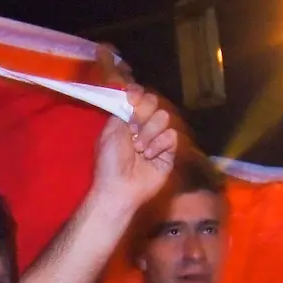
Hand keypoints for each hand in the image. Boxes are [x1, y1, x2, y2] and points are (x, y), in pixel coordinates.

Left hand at [91, 85, 177, 212]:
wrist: (120, 187)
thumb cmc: (110, 162)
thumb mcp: (110, 131)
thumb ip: (122, 110)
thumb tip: (131, 94)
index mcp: (127, 120)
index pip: (139, 97)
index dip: (137, 95)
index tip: (132, 100)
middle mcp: (143, 127)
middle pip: (153, 102)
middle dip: (142, 114)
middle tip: (132, 130)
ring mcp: (157, 139)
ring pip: (164, 117)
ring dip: (149, 132)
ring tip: (139, 149)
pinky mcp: (169, 152)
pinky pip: (171, 136)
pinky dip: (160, 144)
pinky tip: (150, 155)